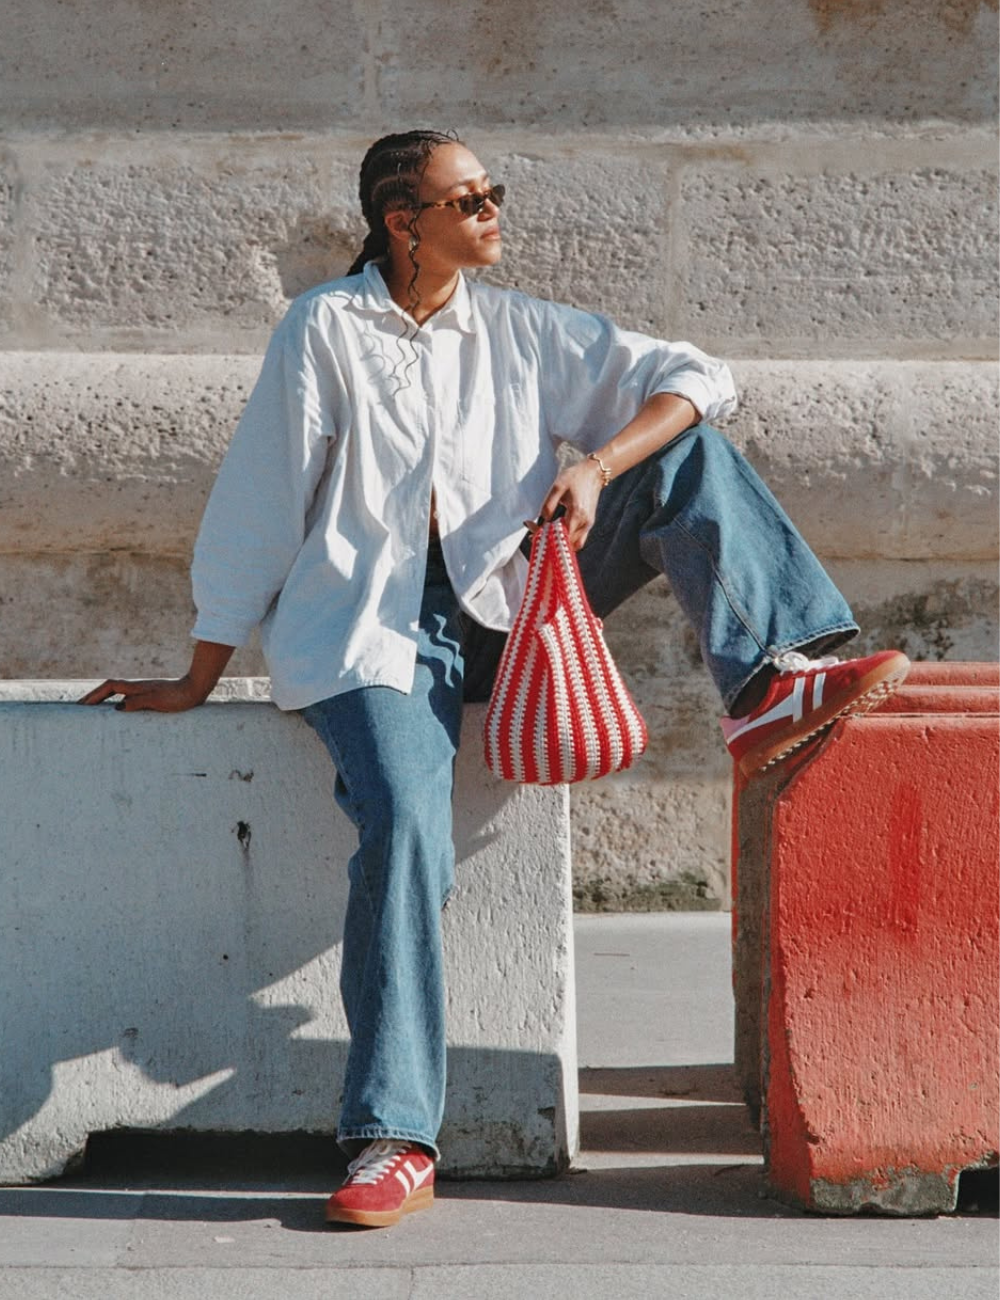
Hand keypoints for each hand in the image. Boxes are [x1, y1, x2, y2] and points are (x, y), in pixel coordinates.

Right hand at [77, 674, 210, 712]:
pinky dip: (118, 707)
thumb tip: (117, 708)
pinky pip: (128, 702)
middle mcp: (137, 688)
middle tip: (80, 710)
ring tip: (93, 714)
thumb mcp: (157, 701)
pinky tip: (119, 716)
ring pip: (118, 696)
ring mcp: (143, 693)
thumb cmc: (178, 697)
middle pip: (109, 690)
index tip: (81, 705)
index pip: (108, 687)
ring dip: (104, 702)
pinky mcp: (151, 699)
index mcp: (136, 687)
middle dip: (94, 699)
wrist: (196, 690)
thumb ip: (138, 702)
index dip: (94, 695)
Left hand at [538, 457, 605, 549]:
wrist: (593, 473)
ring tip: (546, 534)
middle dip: (551, 543)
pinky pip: (579, 540)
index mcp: (577, 513)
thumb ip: (548, 505)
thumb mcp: (557, 487)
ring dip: (560, 544)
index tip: (533, 533)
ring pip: (574, 546)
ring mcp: (589, 524)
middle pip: (567, 544)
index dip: (546, 537)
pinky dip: (567, 540)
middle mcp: (585, 522)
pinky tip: (557, 532)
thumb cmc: (575, 477)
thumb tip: (542, 522)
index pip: (560, 535)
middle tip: (536, 535)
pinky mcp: (589, 524)